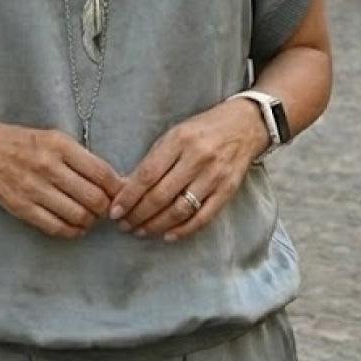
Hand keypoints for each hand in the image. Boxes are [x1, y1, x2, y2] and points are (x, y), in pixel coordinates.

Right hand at [0, 119, 122, 239]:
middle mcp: (48, 166)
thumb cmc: (23, 143)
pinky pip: (56, 227)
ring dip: (91, 221)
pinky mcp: (21, 207)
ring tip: (90, 217)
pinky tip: (76, 227)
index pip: (102, 173)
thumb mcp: (54, 139)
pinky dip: (73, 231)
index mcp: (60, 145)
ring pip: (78, 215)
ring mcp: (33, 189)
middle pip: (94, 198)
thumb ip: (83, 158)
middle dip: (106, 208)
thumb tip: (117, 181)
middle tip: (106, 208)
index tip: (120, 194)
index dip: (117, 189)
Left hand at [107, 98, 269, 241]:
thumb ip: (154, 160)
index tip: (115, 211)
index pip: (147, 174)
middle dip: (138, 214)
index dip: (129, 196)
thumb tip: (127, 189)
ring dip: (156, 225)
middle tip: (124, 225)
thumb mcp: (175, 134)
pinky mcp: (228, 190)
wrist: (246, 125)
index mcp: (180, 140)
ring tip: (140, 231)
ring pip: (180, 209)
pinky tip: (167, 235)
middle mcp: (198, 158)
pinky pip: (203, 217)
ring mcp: (215, 176)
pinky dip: (183, 230)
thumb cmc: (203, 130)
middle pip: (161, 195)